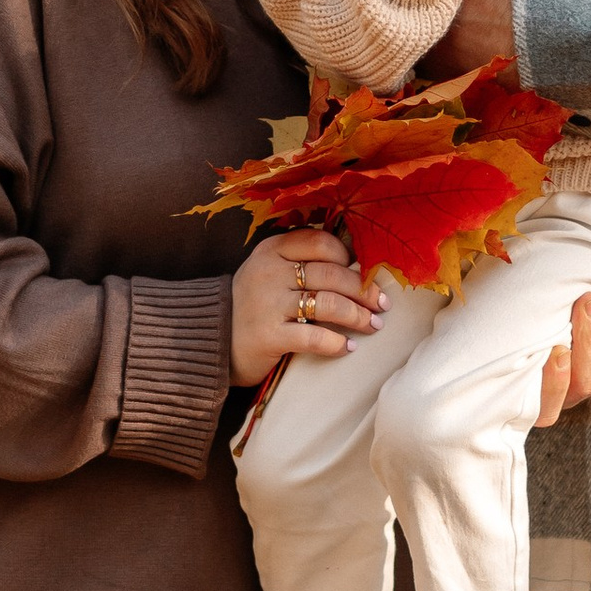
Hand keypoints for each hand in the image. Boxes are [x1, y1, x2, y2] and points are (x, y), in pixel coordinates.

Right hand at [230, 228, 380, 379]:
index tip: (364, 273)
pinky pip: (314, 336)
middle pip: (332, 274)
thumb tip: (356, 266)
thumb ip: (301, 263)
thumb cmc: (251, 304)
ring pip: (329, 303)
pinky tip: (348, 347)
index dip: (349, 257)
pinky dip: (336, 343)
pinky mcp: (269, 335)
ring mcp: (268, 304)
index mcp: (272, 250)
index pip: (321, 242)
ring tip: (373, 325)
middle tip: (382, 304)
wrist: (208, 338)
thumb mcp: (269, 271)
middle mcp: (270, 272)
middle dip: (364, 290)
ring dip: (358, 316)